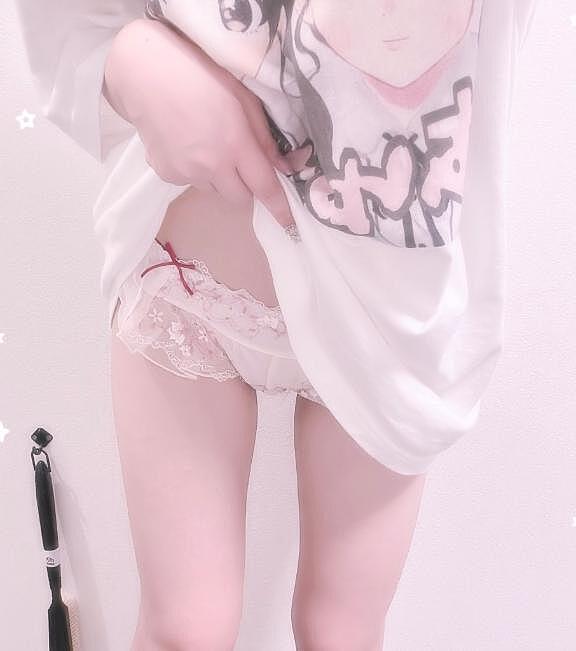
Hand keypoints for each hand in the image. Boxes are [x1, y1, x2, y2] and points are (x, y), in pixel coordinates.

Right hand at [103, 18, 295, 226]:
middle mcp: (211, 166)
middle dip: (246, 187)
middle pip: (240, 199)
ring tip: (207, 144)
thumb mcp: (243, 99)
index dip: (279, 208)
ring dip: (220, 178)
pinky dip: (195, 171)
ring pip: (216, 191)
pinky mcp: (167, 174)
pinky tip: (186, 144)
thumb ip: (264, 138)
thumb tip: (284, 169)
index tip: (290, 223)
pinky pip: (192, 183)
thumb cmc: (200, 76)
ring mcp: (186, 173)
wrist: (145, 74)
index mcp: (235, 144)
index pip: (264, 187)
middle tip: (239, 160)